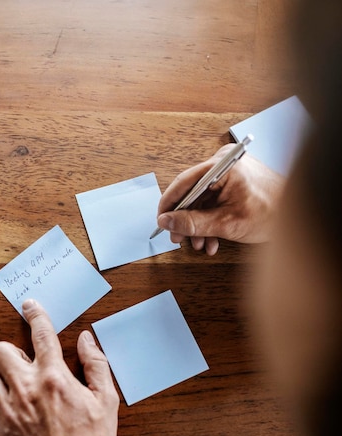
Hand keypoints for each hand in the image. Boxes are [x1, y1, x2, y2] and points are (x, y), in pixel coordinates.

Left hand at [0, 299, 119, 435]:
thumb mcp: (107, 401)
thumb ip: (97, 365)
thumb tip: (86, 339)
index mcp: (55, 377)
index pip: (41, 333)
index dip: (35, 314)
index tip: (29, 306)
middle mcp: (27, 389)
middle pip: (0, 350)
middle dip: (9, 352)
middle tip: (21, 364)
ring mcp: (8, 412)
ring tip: (8, 386)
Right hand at [157, 145, 283, 254]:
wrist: (300, 217)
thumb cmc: (272, 213)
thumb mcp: (226, 222)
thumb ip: (193, 222)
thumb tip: (168, 222)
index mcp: (222, 165)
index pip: (184, 183)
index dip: (169, 205)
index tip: (161, 222)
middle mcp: (224, 164)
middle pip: (192, 193)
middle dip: (186, 220)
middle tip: (179, 238)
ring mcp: (231, 173)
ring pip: (203, 201)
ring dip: (199, 225)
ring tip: (200, 244)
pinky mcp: (236, 184)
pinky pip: (215, 201)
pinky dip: (211, 221)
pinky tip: (212, 239)